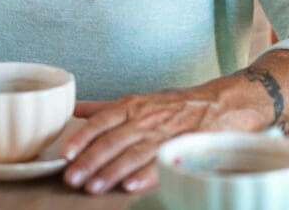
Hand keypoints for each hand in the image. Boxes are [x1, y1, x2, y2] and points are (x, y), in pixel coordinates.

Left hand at [61, 84, 267, 194]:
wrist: (222, 104)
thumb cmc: (175, 105)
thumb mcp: (139, 101)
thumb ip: (105, 108)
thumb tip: (73, 111)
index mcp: (133, 105)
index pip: (102, 120)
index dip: (83, 137)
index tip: (65, 153)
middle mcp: (146, 118)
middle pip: (114, 140)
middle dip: (91, 160)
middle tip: (72, 177)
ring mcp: (165, 134)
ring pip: (134, 153)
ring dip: (112, 171)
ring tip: (93, 187)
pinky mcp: (183, 148)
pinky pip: (162, 163)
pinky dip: (147, 175)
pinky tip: (131, 186)